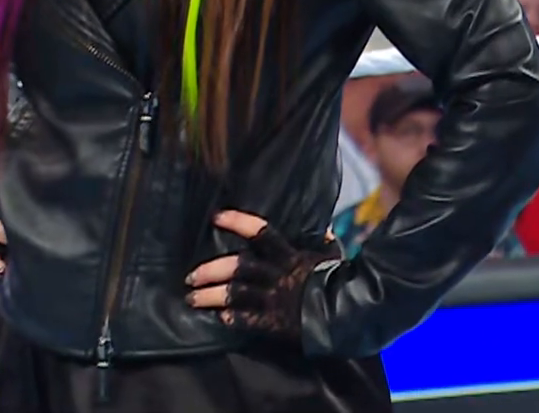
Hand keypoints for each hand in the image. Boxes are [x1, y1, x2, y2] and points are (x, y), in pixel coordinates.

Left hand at [186, 211, 341, 337]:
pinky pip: (247, 320)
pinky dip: (232, 318)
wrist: (348, 313)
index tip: (217, 217)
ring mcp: (273, 299)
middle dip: (211, 270)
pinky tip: (220, 318)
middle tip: (190, 276)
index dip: (239, 222)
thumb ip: (325, 242)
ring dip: (210, 296)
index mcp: (291, 256)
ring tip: (191, 298)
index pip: (261, 233)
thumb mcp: (334, 256)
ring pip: (236, 294)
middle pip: (239, 267)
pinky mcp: (274, 322)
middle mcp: (277, 275)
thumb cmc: (340, 280)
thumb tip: (325, 226)